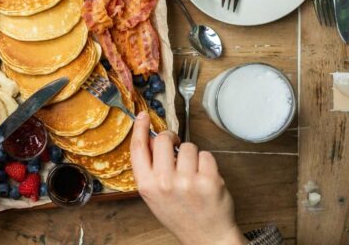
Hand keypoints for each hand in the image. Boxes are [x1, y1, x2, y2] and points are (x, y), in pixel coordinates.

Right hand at [130, 113, 245, 244]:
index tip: (144, 115)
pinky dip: (207, 164)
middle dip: (172, 139)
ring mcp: (187, 181)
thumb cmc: (179, 214)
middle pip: (164, 140)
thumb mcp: (153, 195)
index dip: (141, 128)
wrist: (206, 237)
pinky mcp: (209, 180)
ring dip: (192, 156)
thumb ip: (150, 169)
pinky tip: (205, 178)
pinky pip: (206, 155)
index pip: (139, 148)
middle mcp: (164, 182)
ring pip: (189, 146)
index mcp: (146, 186)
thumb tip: (152, 138)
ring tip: (193, 173)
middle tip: (177, 148)